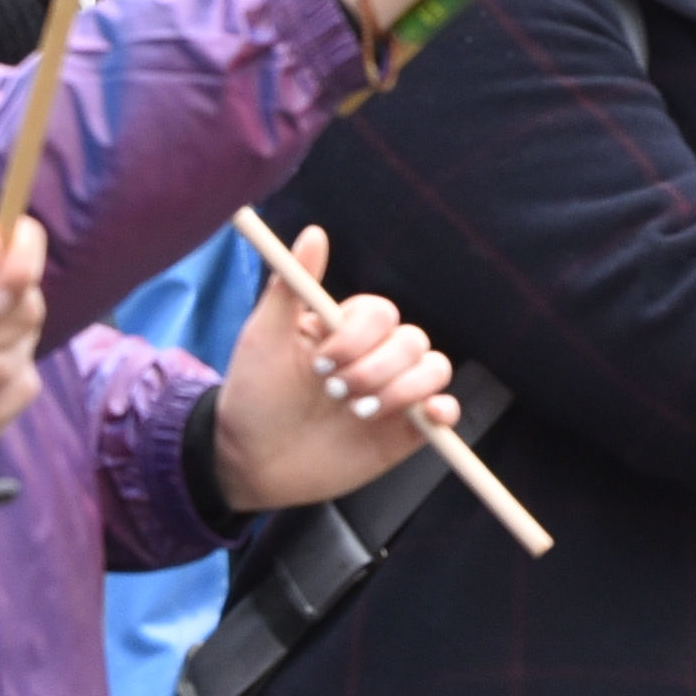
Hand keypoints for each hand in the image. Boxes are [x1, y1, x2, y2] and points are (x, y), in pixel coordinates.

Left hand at [208, 238, 454, 512]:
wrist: (249, 463)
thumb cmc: (253, 397)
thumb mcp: (263, 340)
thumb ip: (290, 289)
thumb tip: (314, 232)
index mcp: (347, 331)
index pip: (383, 313)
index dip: (358, 337)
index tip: (320, 363)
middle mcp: (377, 358)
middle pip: (412, 341)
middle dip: (374, 368)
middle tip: (333, 393)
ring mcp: (395, 394)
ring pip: (434, 370)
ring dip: (402, 389)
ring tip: (358, 413)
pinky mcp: (406, 432)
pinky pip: (446, 411)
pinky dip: (443, 410)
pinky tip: (424, 417)